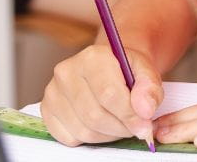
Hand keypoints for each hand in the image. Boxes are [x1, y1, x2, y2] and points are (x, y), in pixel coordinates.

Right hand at [40, 45, 163, 146]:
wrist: (111, 68)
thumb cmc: (127, 70)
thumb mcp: (146, 71)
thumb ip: (149, 87)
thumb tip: (145, 110)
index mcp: (92, 57)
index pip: (109, 94)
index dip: (130, 115)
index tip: (145, 125)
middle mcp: (66, 71)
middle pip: (95, 115)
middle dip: (121, 127)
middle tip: (136, 127)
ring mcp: (52, 92)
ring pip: (83, 130)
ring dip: (108, 135)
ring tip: (121, 123)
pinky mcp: (47, 110)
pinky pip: (69, 138)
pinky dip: (90, 139)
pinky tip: (102, 125)